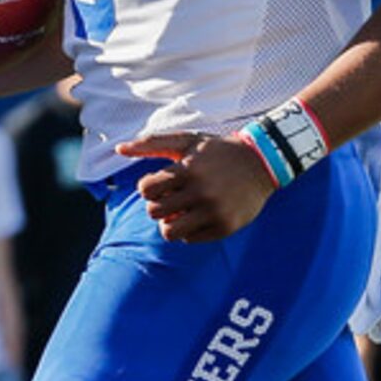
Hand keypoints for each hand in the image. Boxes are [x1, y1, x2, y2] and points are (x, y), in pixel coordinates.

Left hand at [115, 130, 276, 242]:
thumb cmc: (217, 151)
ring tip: (180, 212)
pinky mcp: (225, 227)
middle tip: (172, 198)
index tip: (162, 183)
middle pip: (154, 212)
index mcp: (188, 169)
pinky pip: (190, 239)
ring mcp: (214, 211)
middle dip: (158, 205)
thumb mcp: (187, 141)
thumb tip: (118, 148)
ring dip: (169, 222)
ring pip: (169, 231)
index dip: (149, 187)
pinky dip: (189, 230)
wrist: (262, 163)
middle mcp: (201, 191)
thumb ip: (152, 143)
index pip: (146, 189)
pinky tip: (200, 216)